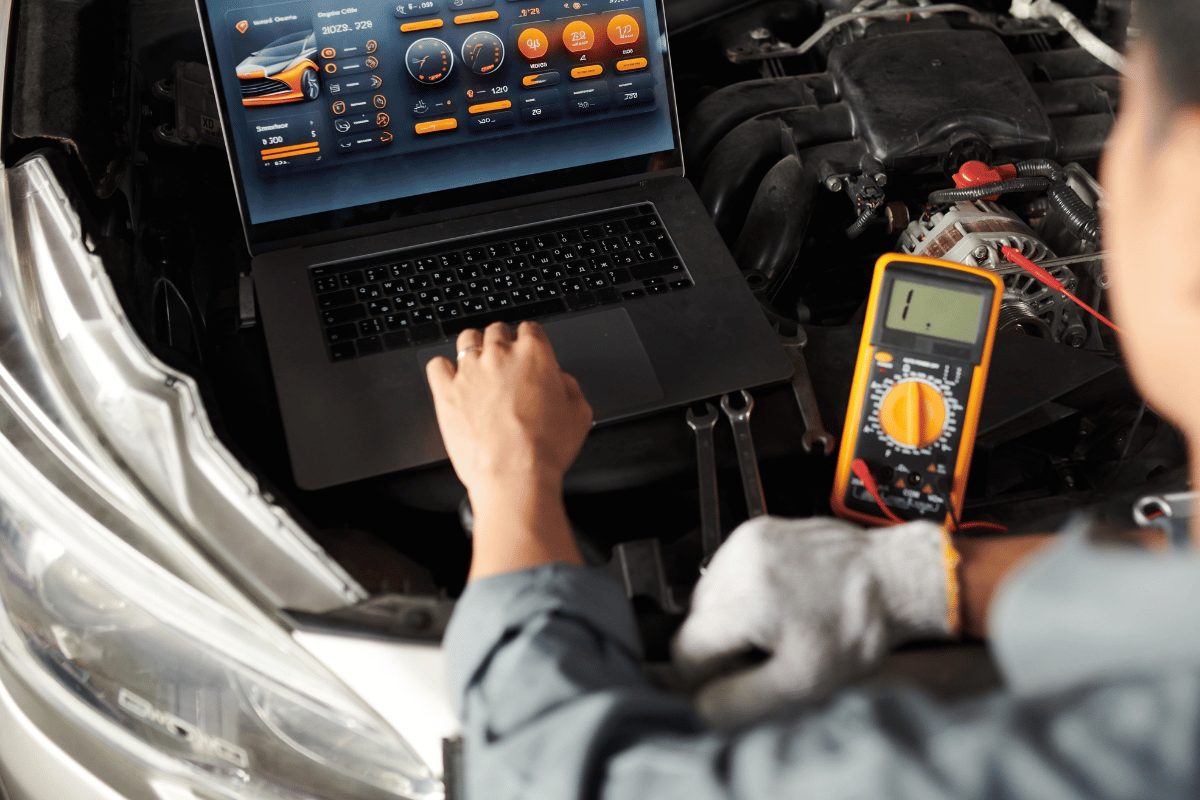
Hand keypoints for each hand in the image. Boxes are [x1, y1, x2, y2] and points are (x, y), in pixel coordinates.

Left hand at [426, 322, 591, 580]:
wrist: (514, 474)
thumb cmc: (545, 448)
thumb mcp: (580, 414)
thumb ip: (570, 387)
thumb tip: (560, 380)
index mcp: (534, 354)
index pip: (531, 329)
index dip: (531, 341)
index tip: (529, 351)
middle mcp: (500, 355)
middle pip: (497, 331)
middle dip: (502, 343)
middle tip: (506, 364)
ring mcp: (469, 371)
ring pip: (466, 339)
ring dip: (474, 348)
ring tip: (479, 367)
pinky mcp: (446, 391)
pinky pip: (437, 365)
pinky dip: (443, 369)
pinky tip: (452, 379)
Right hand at [672, 516, 955, 724]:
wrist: (893, 576)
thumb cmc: (858, 625)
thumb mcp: (800, 682)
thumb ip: (740, 700)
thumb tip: (699, 707)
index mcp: (746, 600)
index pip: (685, 649)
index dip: (702, 676)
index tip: (726, 682)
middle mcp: (740, 563)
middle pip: (696, 621)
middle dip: (721, 644)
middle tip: (764, 655)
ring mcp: (747, 541)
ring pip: (708, 595)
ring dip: (730, 617)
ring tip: (775, 626)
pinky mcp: (757, 531)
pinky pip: (727, 570)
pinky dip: (743, 591)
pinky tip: (777, 601)